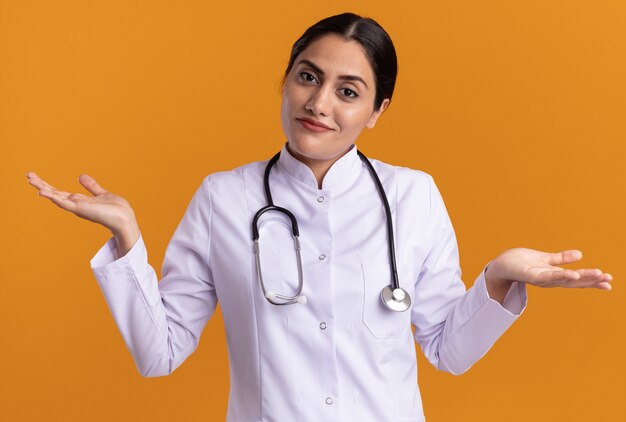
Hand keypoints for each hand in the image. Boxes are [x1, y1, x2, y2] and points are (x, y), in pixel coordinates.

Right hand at [27, 171, 136, 235]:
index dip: (47, 185)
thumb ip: (91, 186)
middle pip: (54, 193)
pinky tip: (43, 192)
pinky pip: (64, 203)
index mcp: (80, 201)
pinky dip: (53, 198)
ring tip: (31, 180)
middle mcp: (76, 205)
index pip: (60, 192)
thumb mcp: (101, 193)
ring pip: (56, 197)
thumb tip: (80, 176)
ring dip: (43, 189)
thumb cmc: (116, 209)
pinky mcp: (81, 210)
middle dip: (41, 185)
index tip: (35, 177)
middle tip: (28, 175)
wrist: (124, 218)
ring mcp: (77, 208)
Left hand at [486, 248, 612, 290]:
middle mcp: (549, 280)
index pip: (576, 279)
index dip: (592, 280)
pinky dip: (561, 276)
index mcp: (554, 276)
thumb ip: (561, 259)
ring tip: (597, 275)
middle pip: (574, 281)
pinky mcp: (530, 275)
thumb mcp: (545, 259)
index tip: (609, 281)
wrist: (500, 265)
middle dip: (591, 280)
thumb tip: (580, 254)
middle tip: (609, 280)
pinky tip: (573, 274)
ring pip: (564, 279)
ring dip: (581, 278)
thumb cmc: (521, 263)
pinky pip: (547, 276)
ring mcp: (540, 279)